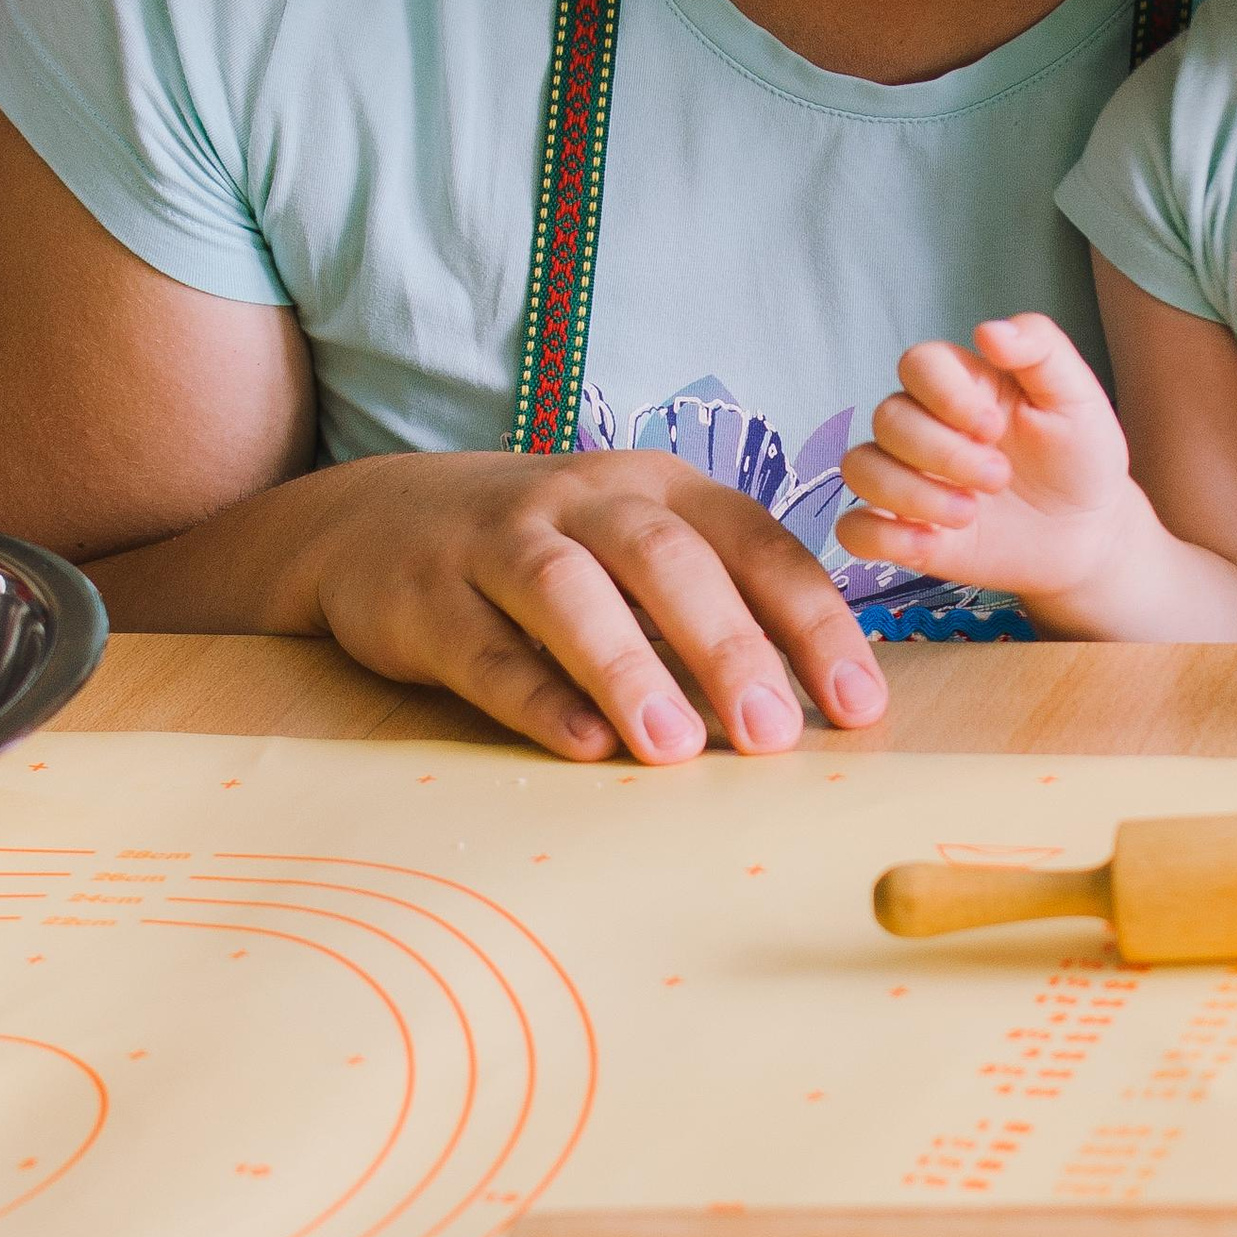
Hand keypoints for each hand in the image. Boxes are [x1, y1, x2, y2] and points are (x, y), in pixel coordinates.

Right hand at [300, 447, 886, 764]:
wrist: (376, 520)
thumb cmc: (549, 548)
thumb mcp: (635, 546)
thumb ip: (716, 602)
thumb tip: (820, 699)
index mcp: (658, 487)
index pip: (754, 542)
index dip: (812, 621)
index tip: (860, 702)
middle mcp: (584, 499)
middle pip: (666, 560)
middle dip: (727, 646)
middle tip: (774, 734)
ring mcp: (497, 541)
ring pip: (570, 592)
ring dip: (628, 669)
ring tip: (677, 749)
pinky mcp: (425, 598)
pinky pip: (484, 649)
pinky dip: (534, 696)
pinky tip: (581, 744)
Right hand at [837, 314, 1140, 608]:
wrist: (1087, 534)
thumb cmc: (1080, 457)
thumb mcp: (1077, 396)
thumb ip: (1040, 348)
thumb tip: (989, 330)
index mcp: (962, 385)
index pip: (917, 364)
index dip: (945, 394)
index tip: (993, 427)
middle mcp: (926, 426)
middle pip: (887, 417)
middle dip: (942, 453)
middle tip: (999, 478)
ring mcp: (909, 478)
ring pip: (860, 467)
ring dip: (910, 493)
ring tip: (969, 515)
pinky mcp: (902, 530)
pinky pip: (853, 529)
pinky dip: (880, 537)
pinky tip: (930, 541)